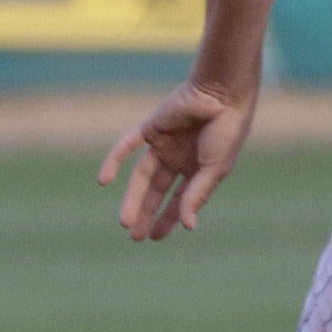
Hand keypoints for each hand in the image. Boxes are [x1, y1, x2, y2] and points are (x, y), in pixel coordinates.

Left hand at [101, 79, 252, 239]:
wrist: (222, 93)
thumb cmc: (227, 131)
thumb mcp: (214, 169)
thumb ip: (197, 195)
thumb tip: (187, 226)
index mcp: (199, 168)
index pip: (180, 198)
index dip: (169, 218)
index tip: (156, 237)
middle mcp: (179, 157)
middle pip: (157, 190)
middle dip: (147, 212)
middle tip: (136, 236)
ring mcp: (164, 143)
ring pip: (142, 176)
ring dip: (132, 198)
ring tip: (125, 223)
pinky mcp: (150, 128)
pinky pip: (127, 146)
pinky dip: (114, 161)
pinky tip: (104, 181)